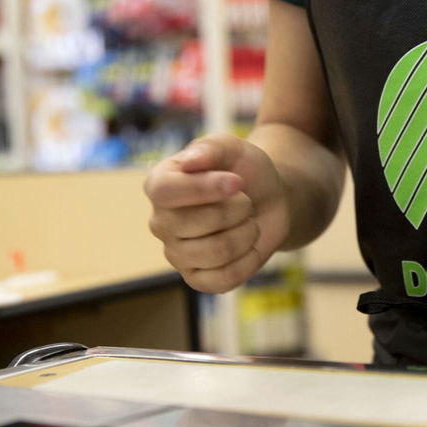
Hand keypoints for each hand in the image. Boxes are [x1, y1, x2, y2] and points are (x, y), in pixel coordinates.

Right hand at [144, 134, 288, 292]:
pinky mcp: (197, 279)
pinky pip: (224, 279)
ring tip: (247, 221)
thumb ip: (210, 148)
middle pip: (199, 223)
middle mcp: (161, 222)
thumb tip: (189, 162)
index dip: (205, 188)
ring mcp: (176, 254)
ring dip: (247, 233)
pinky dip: (248, 260)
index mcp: (159, 185)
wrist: (267, 200)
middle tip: (245, 201)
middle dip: (238, 209)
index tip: (237, 182)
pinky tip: (249, 246)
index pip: (166, 191)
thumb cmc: (243, 171)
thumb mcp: (232, 147)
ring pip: (217, 252)